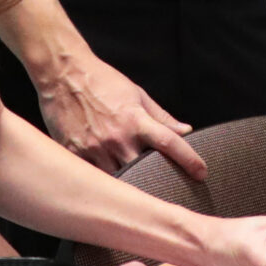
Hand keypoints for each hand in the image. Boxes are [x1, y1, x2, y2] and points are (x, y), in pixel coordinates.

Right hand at [38, 51, 207, 178]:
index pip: (170, 143)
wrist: (64, 74)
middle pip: (144, 170)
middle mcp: (117, 137)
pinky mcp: (75, 154)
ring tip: (138, 192)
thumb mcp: (137, 94)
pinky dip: (103, 182)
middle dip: (156, 180)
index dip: (190, 160)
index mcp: (136, 120)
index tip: (202, 173)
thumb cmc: (103, 81)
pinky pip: (93, 177)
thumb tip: (186, 130)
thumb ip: (162, 117)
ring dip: (129, 185)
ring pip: (118, 180)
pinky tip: (108, 186)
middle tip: (166, 187)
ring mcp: (94, 148)